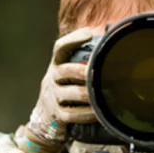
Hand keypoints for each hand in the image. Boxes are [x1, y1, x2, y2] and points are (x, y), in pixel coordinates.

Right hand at [24, 27, 97, 149]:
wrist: (44, 118)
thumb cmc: (64, 90)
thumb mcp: (67, 74)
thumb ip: (83, 61)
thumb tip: (109, 45)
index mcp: (56, 65)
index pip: (60, 48)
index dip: (73, 39)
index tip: (89, 34)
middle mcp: (52, 78)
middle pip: (65, 70)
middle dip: (82, 71)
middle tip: (98, 72)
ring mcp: (52, 97)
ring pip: (70, 93)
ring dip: (88, 94)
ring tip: (103, 94)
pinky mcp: (57, 115)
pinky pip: (72, 114)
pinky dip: (87, 114)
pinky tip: (98, 113)